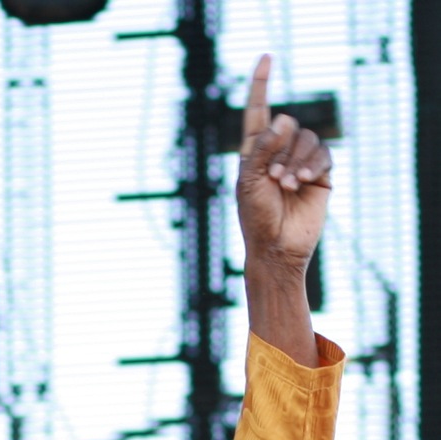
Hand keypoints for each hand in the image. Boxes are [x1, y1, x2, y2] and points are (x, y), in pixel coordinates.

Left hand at [236, 53, 331, 273]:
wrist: (276, 248)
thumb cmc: (256, 218)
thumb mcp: (251, 181)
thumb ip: (263, 148)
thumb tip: (285, 118)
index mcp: (254, 152)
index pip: (258, 111)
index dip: (261, 84)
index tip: (266, 57)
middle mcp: (278, 153)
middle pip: (288, 126)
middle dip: (281, 151)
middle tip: (275, 180)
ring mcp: (300, 163)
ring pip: (307, 139)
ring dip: (297, 161)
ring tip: (288, 186)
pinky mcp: (320, 174)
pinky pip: (323, 154)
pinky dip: (313, 164)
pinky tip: (305, 182)